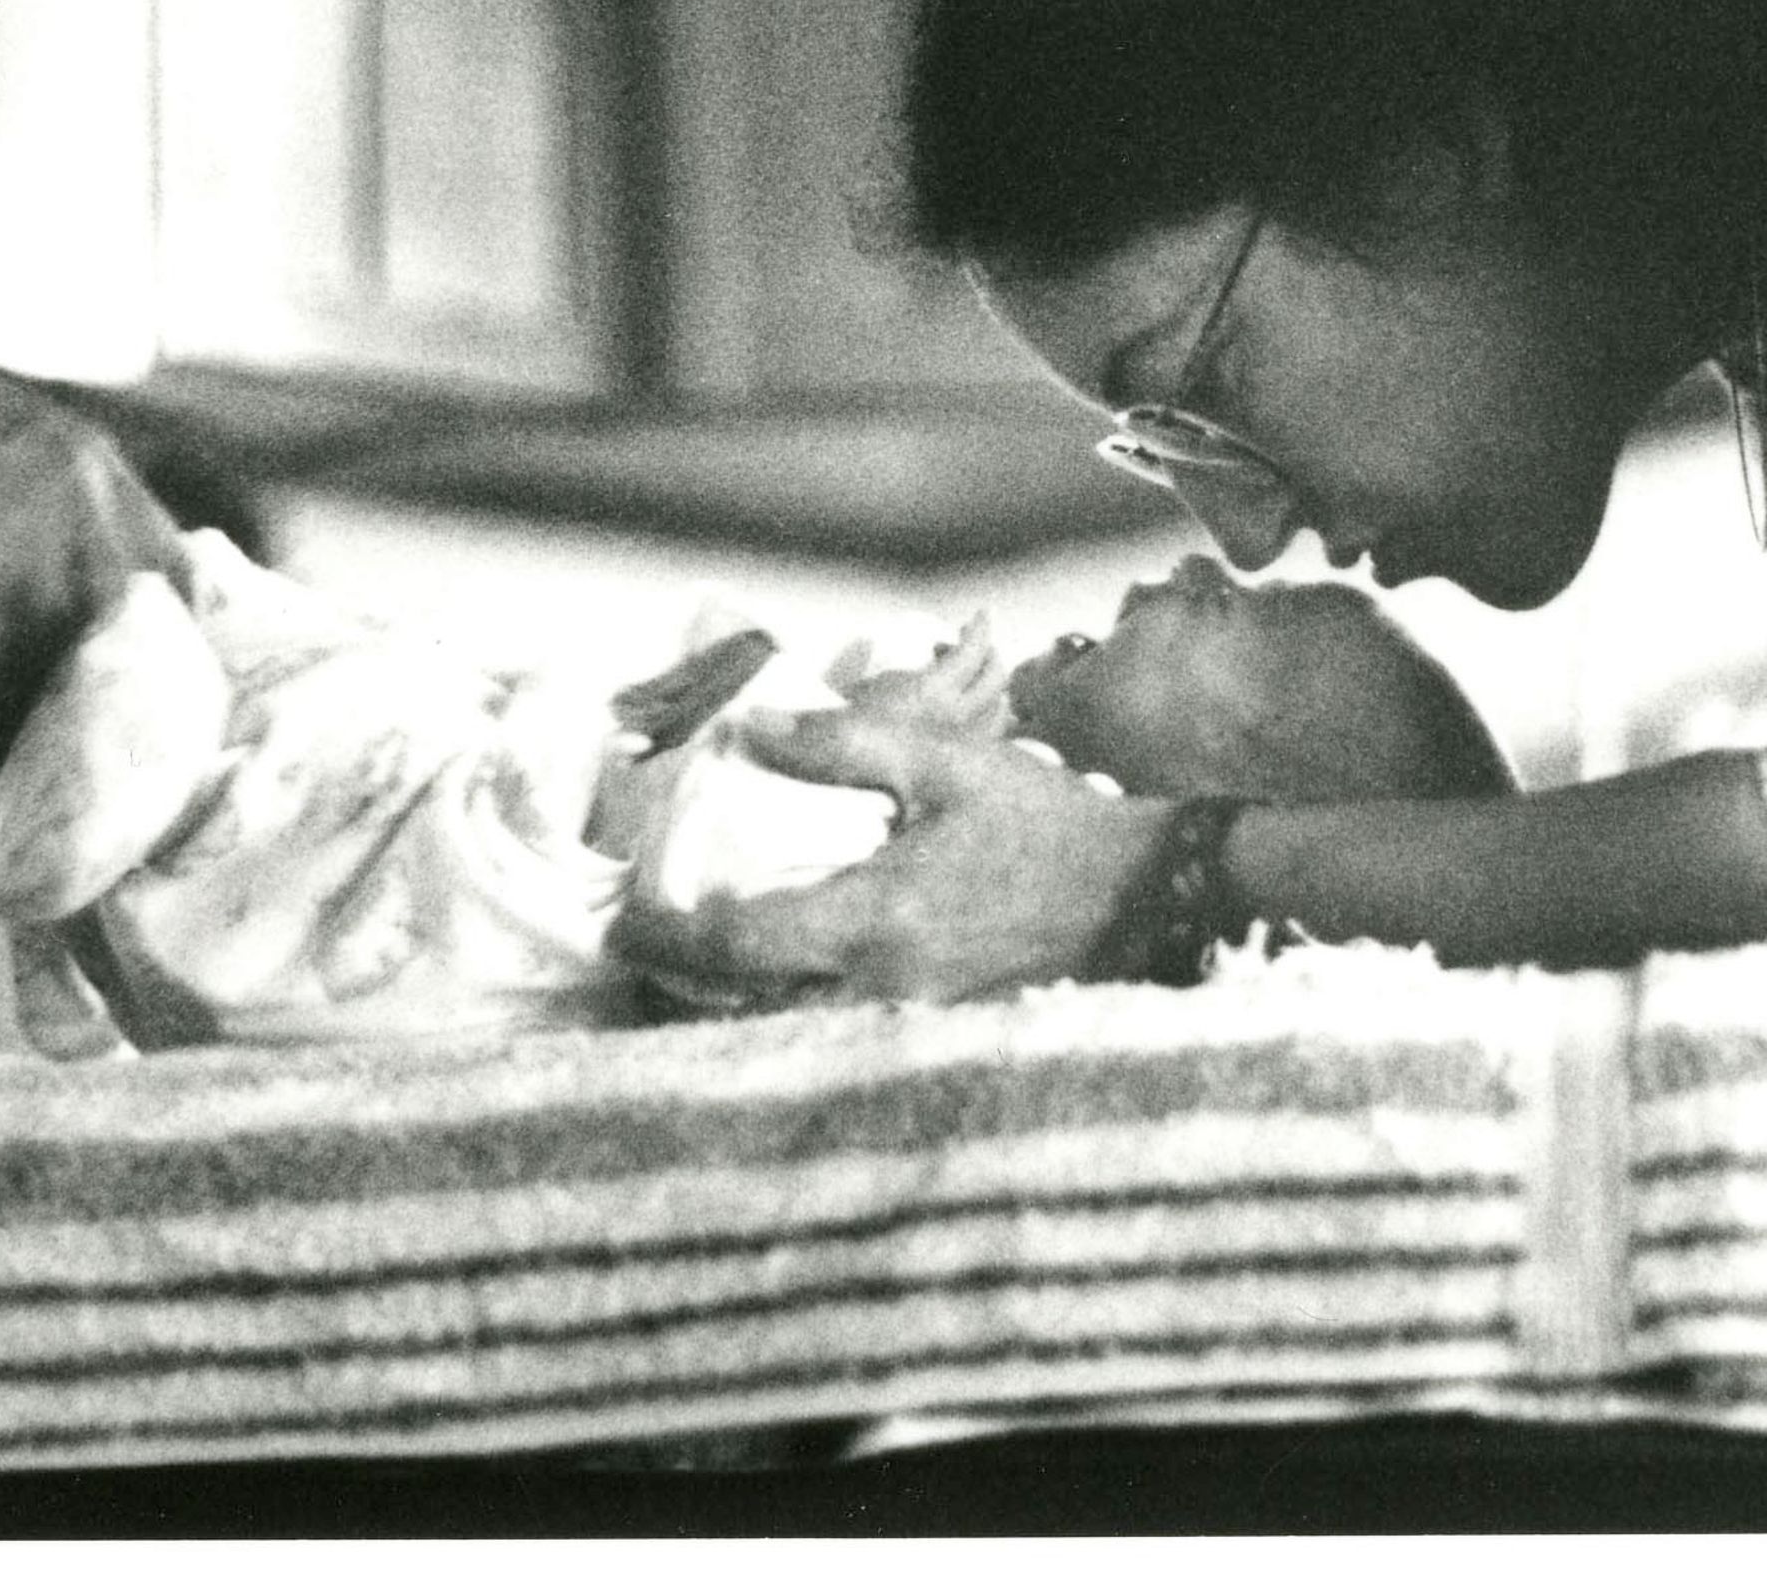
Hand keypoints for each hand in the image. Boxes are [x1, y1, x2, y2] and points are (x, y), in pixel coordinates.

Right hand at [0, 371, 187, 762]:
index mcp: (88, 463)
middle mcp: (80, 501)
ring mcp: (30, 546)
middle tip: (61, 731)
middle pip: (135, 628)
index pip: (174, 562)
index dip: (160, 632)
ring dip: (30, 719)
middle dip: (106, 690)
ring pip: (68, 665)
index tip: (127, 680)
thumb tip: (31, 593)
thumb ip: (26, 509)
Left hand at [609, 710, 1174, 1007]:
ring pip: (792, 1032)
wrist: (1142, 896)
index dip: (667, 938)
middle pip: (748, 1012)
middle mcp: (880, 986)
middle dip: (685, 991)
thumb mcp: (946, 765)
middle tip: (641, 957)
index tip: (624, 922)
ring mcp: (908, 1022)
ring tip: (692, 974)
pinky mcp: (933, 1031)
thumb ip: (843, 745)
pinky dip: (793, 1019)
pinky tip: (778, 989)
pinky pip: (839, 1037)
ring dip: (734, 1010)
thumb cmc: (1044, 824)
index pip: (739, 944)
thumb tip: (752, 730)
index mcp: (873, 918)